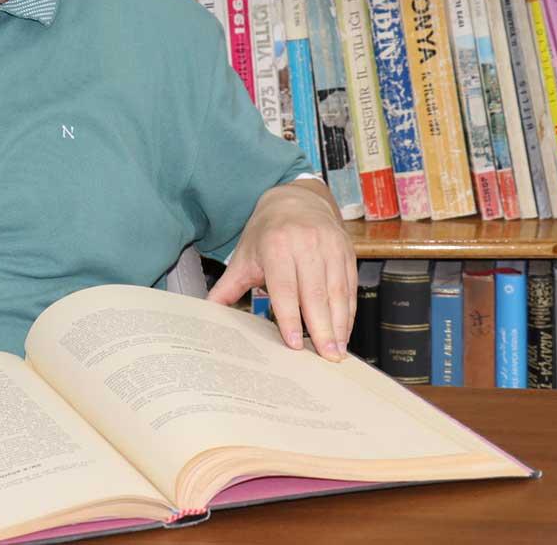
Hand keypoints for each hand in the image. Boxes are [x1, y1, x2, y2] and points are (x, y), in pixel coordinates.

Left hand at [207, 181, 356, 361]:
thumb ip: (228, 286)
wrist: (297, 199)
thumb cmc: (268, 232)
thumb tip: (206, 312)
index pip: (284, 287)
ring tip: (337, 352)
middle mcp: (307, 244)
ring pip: (337, 292)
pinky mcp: (347, 252)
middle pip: (315, 293)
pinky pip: (350, 287)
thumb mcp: (245, 255)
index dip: (289, 316)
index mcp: (276, 245)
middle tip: (326, 358)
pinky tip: (344, 332)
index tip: (295, 343)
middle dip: (322, 328)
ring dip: (340, 325)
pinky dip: (348, 312)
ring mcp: (330, 247)